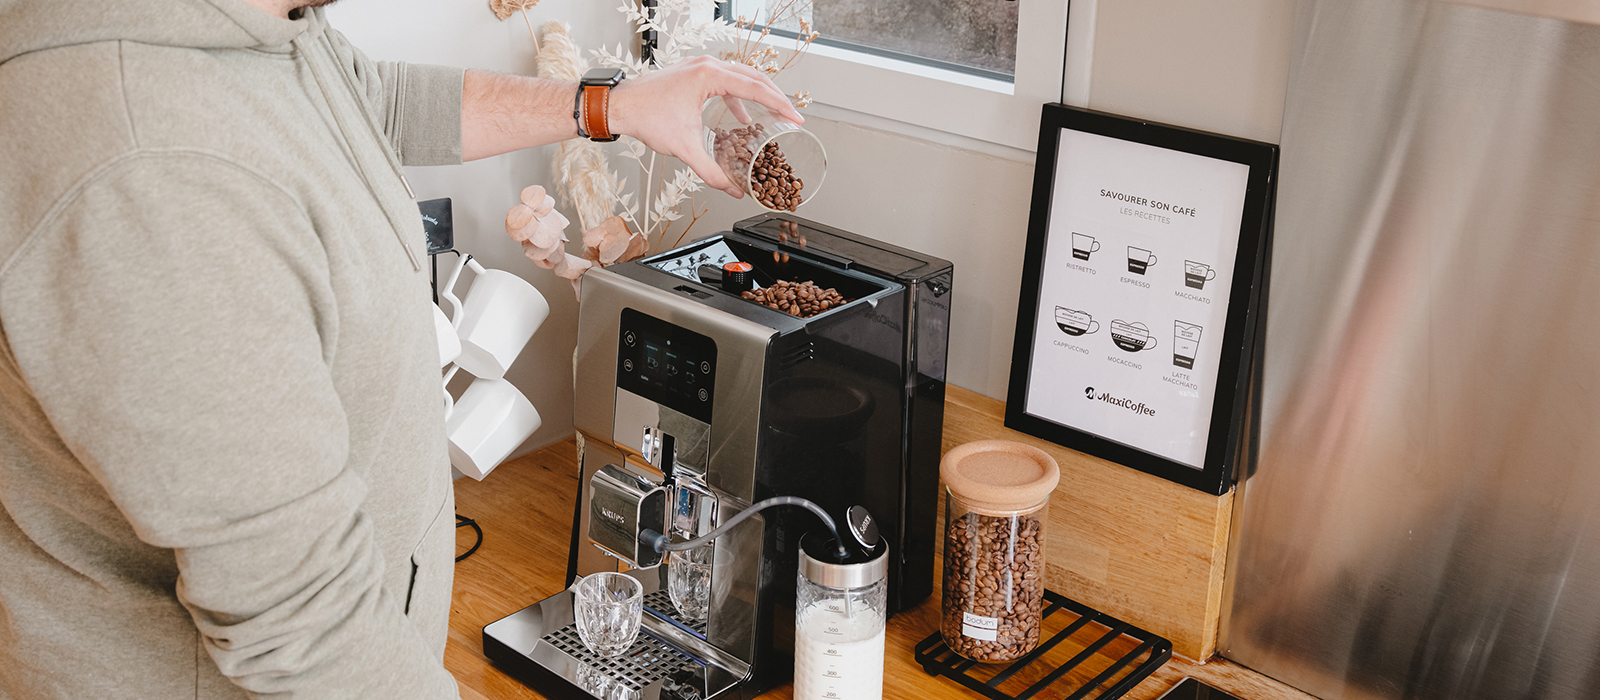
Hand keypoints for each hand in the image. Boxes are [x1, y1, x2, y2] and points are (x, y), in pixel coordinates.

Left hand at [608, 56, 803, 197]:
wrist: (620, 105)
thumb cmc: (646, 116)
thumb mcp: (684, 148)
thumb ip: (711, 171)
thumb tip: (731, 189)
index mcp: (709, 76)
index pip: (756, 88)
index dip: (780, 104)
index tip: (795, 116)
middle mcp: (706, 65)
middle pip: (753, 76)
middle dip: (775, 96)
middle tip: (791, 114)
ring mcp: (699, 66)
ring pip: (740, 76)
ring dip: (758, 94)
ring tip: (774, 112)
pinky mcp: (692, 73)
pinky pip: (725, 81)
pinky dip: (738, 97)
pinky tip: (742, 117)